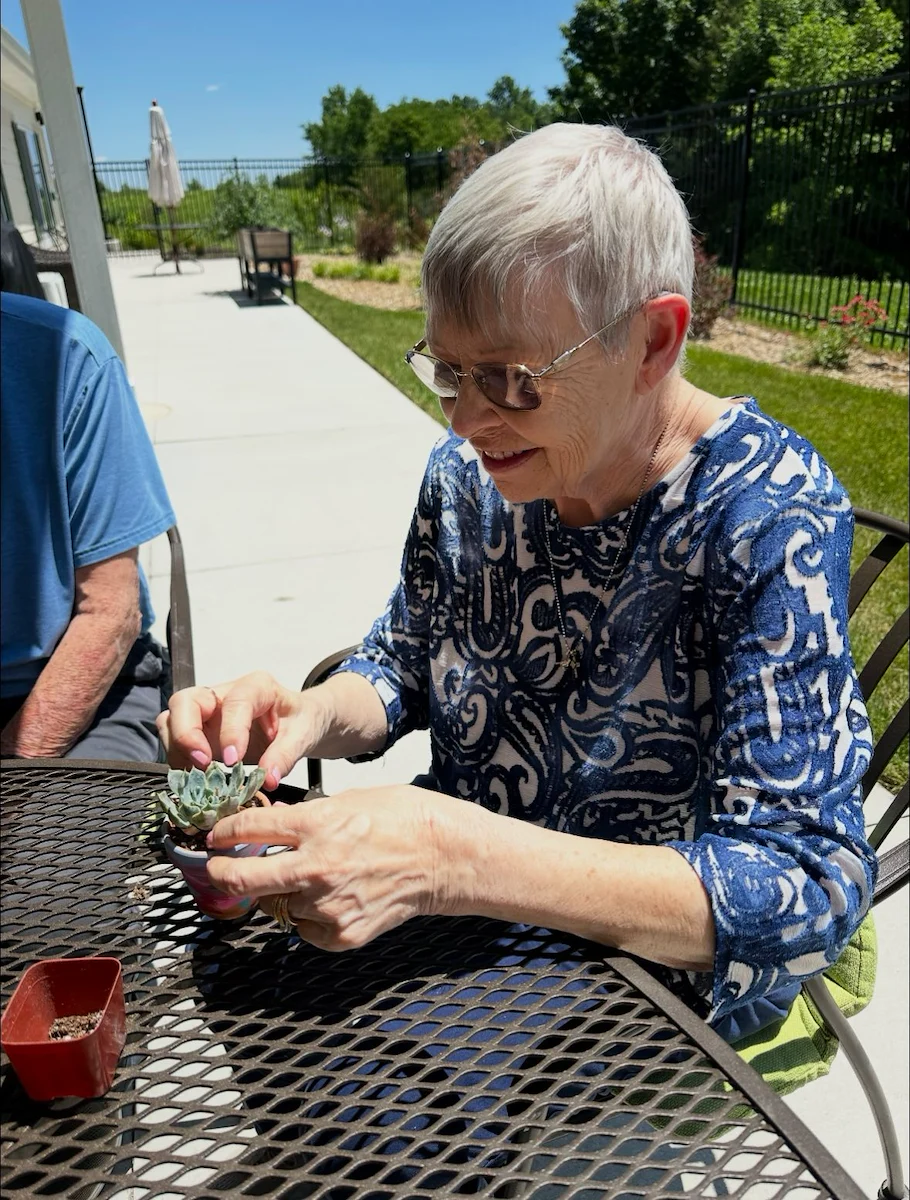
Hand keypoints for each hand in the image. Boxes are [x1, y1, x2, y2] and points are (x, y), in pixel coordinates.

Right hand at [158, 671, 311, 785]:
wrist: (299, 721)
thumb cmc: (300, 720)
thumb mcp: (304, 734)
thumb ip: (286, 755)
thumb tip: (267, 778)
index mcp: (256, 686)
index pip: (235, 702)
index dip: (230, 730)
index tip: (234, 760)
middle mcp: (223, 694)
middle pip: (185, 701)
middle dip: (186, 733)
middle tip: (203, 763)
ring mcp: (206, 712)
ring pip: (171, 720)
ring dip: (178, 750)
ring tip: (199, 775)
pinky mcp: (198, 731)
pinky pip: (174, 742)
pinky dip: (180, 761)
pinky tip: (197, 779)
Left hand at [206, 786, 471, 950]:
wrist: (445, 857)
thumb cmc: (404, 818)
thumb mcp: (350, 798)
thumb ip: (307, 817)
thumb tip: (272, 826)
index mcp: (318, 824)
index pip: (250, 829)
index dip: (223, 833)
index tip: (215, 836)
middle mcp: (317, 867)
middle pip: (243, 878)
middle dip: (219, 874)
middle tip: (215, 869)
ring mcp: (329, 904)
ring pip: (278, 905)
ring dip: (282, 894)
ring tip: (310, 879)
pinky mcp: (343, 934)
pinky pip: (305, 928)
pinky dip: (309, 917)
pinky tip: (331, 899)